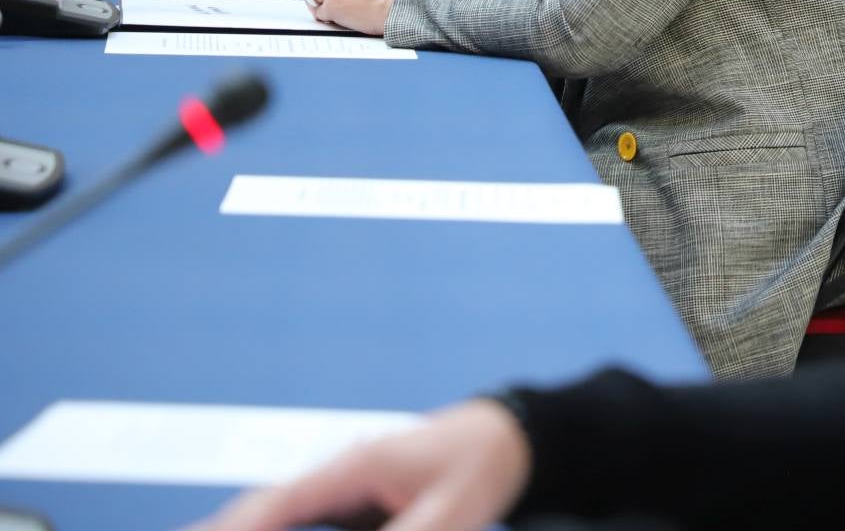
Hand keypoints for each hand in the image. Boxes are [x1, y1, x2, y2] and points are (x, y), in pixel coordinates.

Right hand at [184, 399, 529, 530]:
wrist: (502, 440)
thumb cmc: (477, 466)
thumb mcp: (451, 512)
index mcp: (356, 466)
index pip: (282, 502)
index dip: (240, 525)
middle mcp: (338, 474)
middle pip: (265, 510)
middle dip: (224, 528)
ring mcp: (339, 489)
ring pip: (277, 516)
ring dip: (242, 526)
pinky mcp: (348, 504)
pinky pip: (298, 521)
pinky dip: (271, 528)